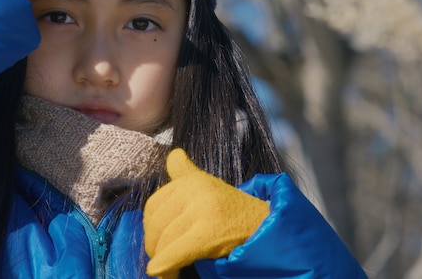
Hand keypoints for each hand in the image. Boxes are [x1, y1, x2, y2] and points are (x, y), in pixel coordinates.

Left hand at [144, 148, 268, 278]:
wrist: (271, 230)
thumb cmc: (235, 212)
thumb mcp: (210, 186)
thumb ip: (187, 173)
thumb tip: (173, 155)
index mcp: (192, 179)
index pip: (154, 205)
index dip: (151, 227)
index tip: (157, 241)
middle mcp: (196, 189)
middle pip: (157, 223)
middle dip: (155, 245)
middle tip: (161, 259)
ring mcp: (204, 209)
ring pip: (165, 240)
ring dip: (161, 260)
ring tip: (168, 271)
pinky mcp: (209, 232)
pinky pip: (176, 252)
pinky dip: (165, 265)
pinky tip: (161, 273)